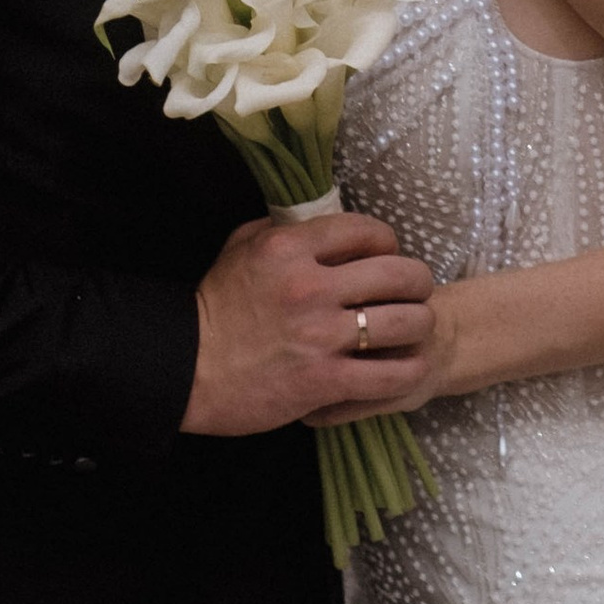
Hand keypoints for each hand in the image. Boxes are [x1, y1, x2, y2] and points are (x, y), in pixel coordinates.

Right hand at [181, 211, 436, 435]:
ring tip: (414, 329)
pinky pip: (391, 374)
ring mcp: (321, 336)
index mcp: (290, 247)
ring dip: (419, 324)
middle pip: (401, 273)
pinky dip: (407, 370)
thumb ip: (283, 230)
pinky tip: (405, 367)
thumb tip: (322, 222)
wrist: (185, 370)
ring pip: (407, 321)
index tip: (388, 257)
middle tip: (413, 293)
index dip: (389, 242)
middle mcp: (311, 286)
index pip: (368, 230)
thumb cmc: (214, 308)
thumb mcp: (241, 248)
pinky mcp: (325, 381)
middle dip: (417, 283)